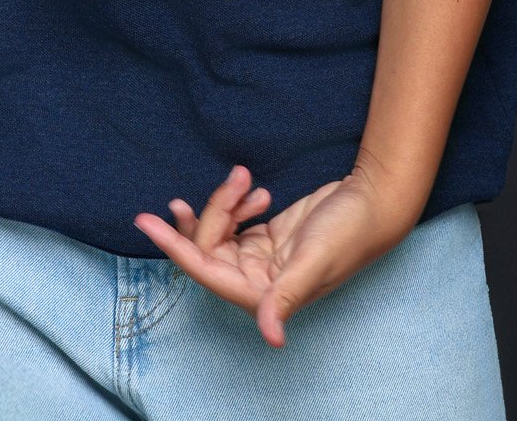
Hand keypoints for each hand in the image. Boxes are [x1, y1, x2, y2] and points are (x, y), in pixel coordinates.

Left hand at [133, 162, 419, 346]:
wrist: (371, 203)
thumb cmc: (348, 234)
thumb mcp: (314, 261)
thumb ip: (287, 296)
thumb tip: (271, 337)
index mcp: (263, 295)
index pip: (204, 269)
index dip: (173, 246)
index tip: (144, 221)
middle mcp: (256, 281)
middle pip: (209, 244)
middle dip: (213, 211)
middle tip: (235, 181)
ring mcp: (261, 259)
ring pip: (219, 230)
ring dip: (226, 201)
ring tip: (246, 179)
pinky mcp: (267, 239)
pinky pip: (235, 221)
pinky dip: (239, 201)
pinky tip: (256, 190)